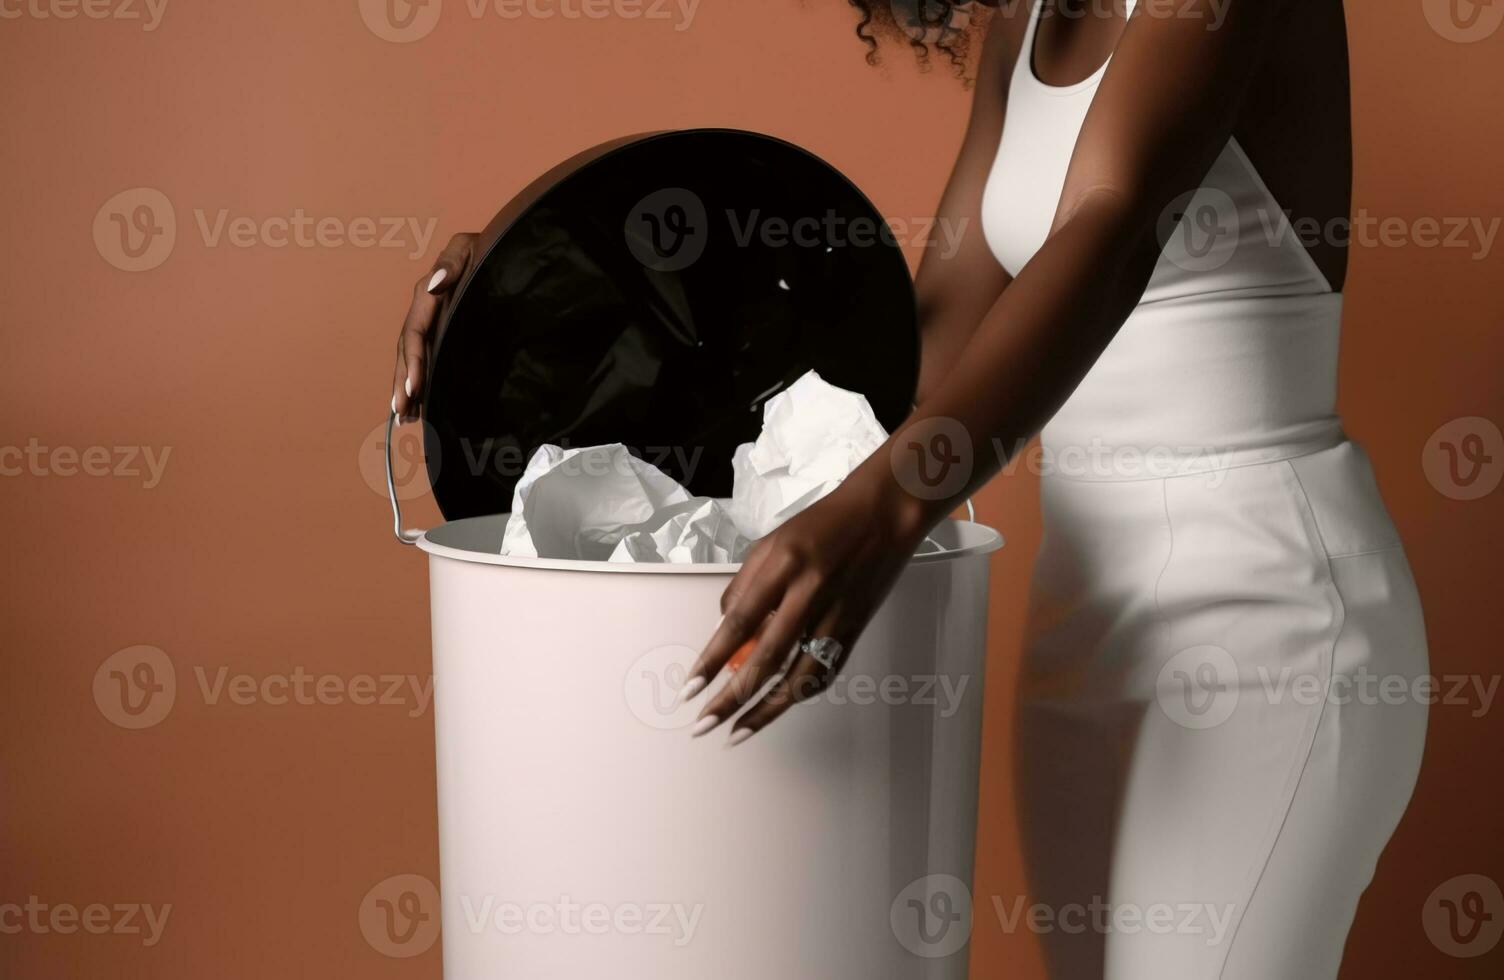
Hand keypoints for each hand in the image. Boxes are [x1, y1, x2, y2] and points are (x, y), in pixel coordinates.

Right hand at [391, 233, 477, 422]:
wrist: (498, 251)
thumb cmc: (486, 247)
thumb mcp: (469, 247)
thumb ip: (452, 263)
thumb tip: (434, 285)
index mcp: (427, 295)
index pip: (415, 333)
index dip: (412, 362)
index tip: (413, 388)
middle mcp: (425, 311)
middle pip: (408, 352)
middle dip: (403, 383)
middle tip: (402, 413)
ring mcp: (433, 323)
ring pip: (414, 359)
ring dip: (407, 387)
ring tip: (405, 416)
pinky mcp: (444, 331)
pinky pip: (429, 357)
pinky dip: (422, 380)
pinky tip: (420, 403)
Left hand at [678, 465, 934, 744]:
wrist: (884, 514)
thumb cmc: (823, 524)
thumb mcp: (771, 543)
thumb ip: (745, 585)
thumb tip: (724, 629)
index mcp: (784, 565)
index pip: (739, 623)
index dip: (712, 660)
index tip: (691, 688)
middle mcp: (810, 592)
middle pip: (767, 658)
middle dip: (732, 697)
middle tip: (704, 723)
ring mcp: (836, 615)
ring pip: (799, 677)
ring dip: (766, 710)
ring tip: (738, 731)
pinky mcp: (854, 629)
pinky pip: (824, 671)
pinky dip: (798, 694)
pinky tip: (777, 708)